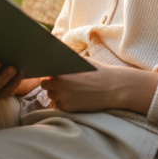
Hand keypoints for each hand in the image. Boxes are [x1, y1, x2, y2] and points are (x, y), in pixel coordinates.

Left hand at [42, 64, 157, 113]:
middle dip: (52, 84)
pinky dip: (65, 102)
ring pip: (53, 97)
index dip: (49, 74)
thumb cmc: (97, 71)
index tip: (54, 74)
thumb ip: (64, 58)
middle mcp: (58, 86)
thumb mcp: (80, 60)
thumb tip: (51, 49)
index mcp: (59, 73)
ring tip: (74, 90)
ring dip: (58, 94)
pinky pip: (60, 105)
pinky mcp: (69, 109)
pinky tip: (77, 97)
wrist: (113, 88)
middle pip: (46, 86)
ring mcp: (63, 99)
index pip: (44, 75)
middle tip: (66, 82)